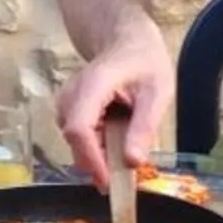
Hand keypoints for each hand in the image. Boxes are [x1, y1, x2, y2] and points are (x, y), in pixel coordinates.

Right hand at [55, 24, 174, 181]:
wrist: (126, 41)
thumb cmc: (144, 62)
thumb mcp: (157, 92)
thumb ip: (144, 126)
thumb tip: (132, 163)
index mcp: (93, 85)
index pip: (80, 129)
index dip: (92, 159)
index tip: (109, 182)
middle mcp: (71, 95)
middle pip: (75, 141)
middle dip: (99, 163)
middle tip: (126, 177)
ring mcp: (65, 103)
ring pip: (75, 143)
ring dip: (99, 155)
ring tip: (126, 149)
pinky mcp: (67, 112)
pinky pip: (78, 139)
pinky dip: (97, 147)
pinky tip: (117, 139)